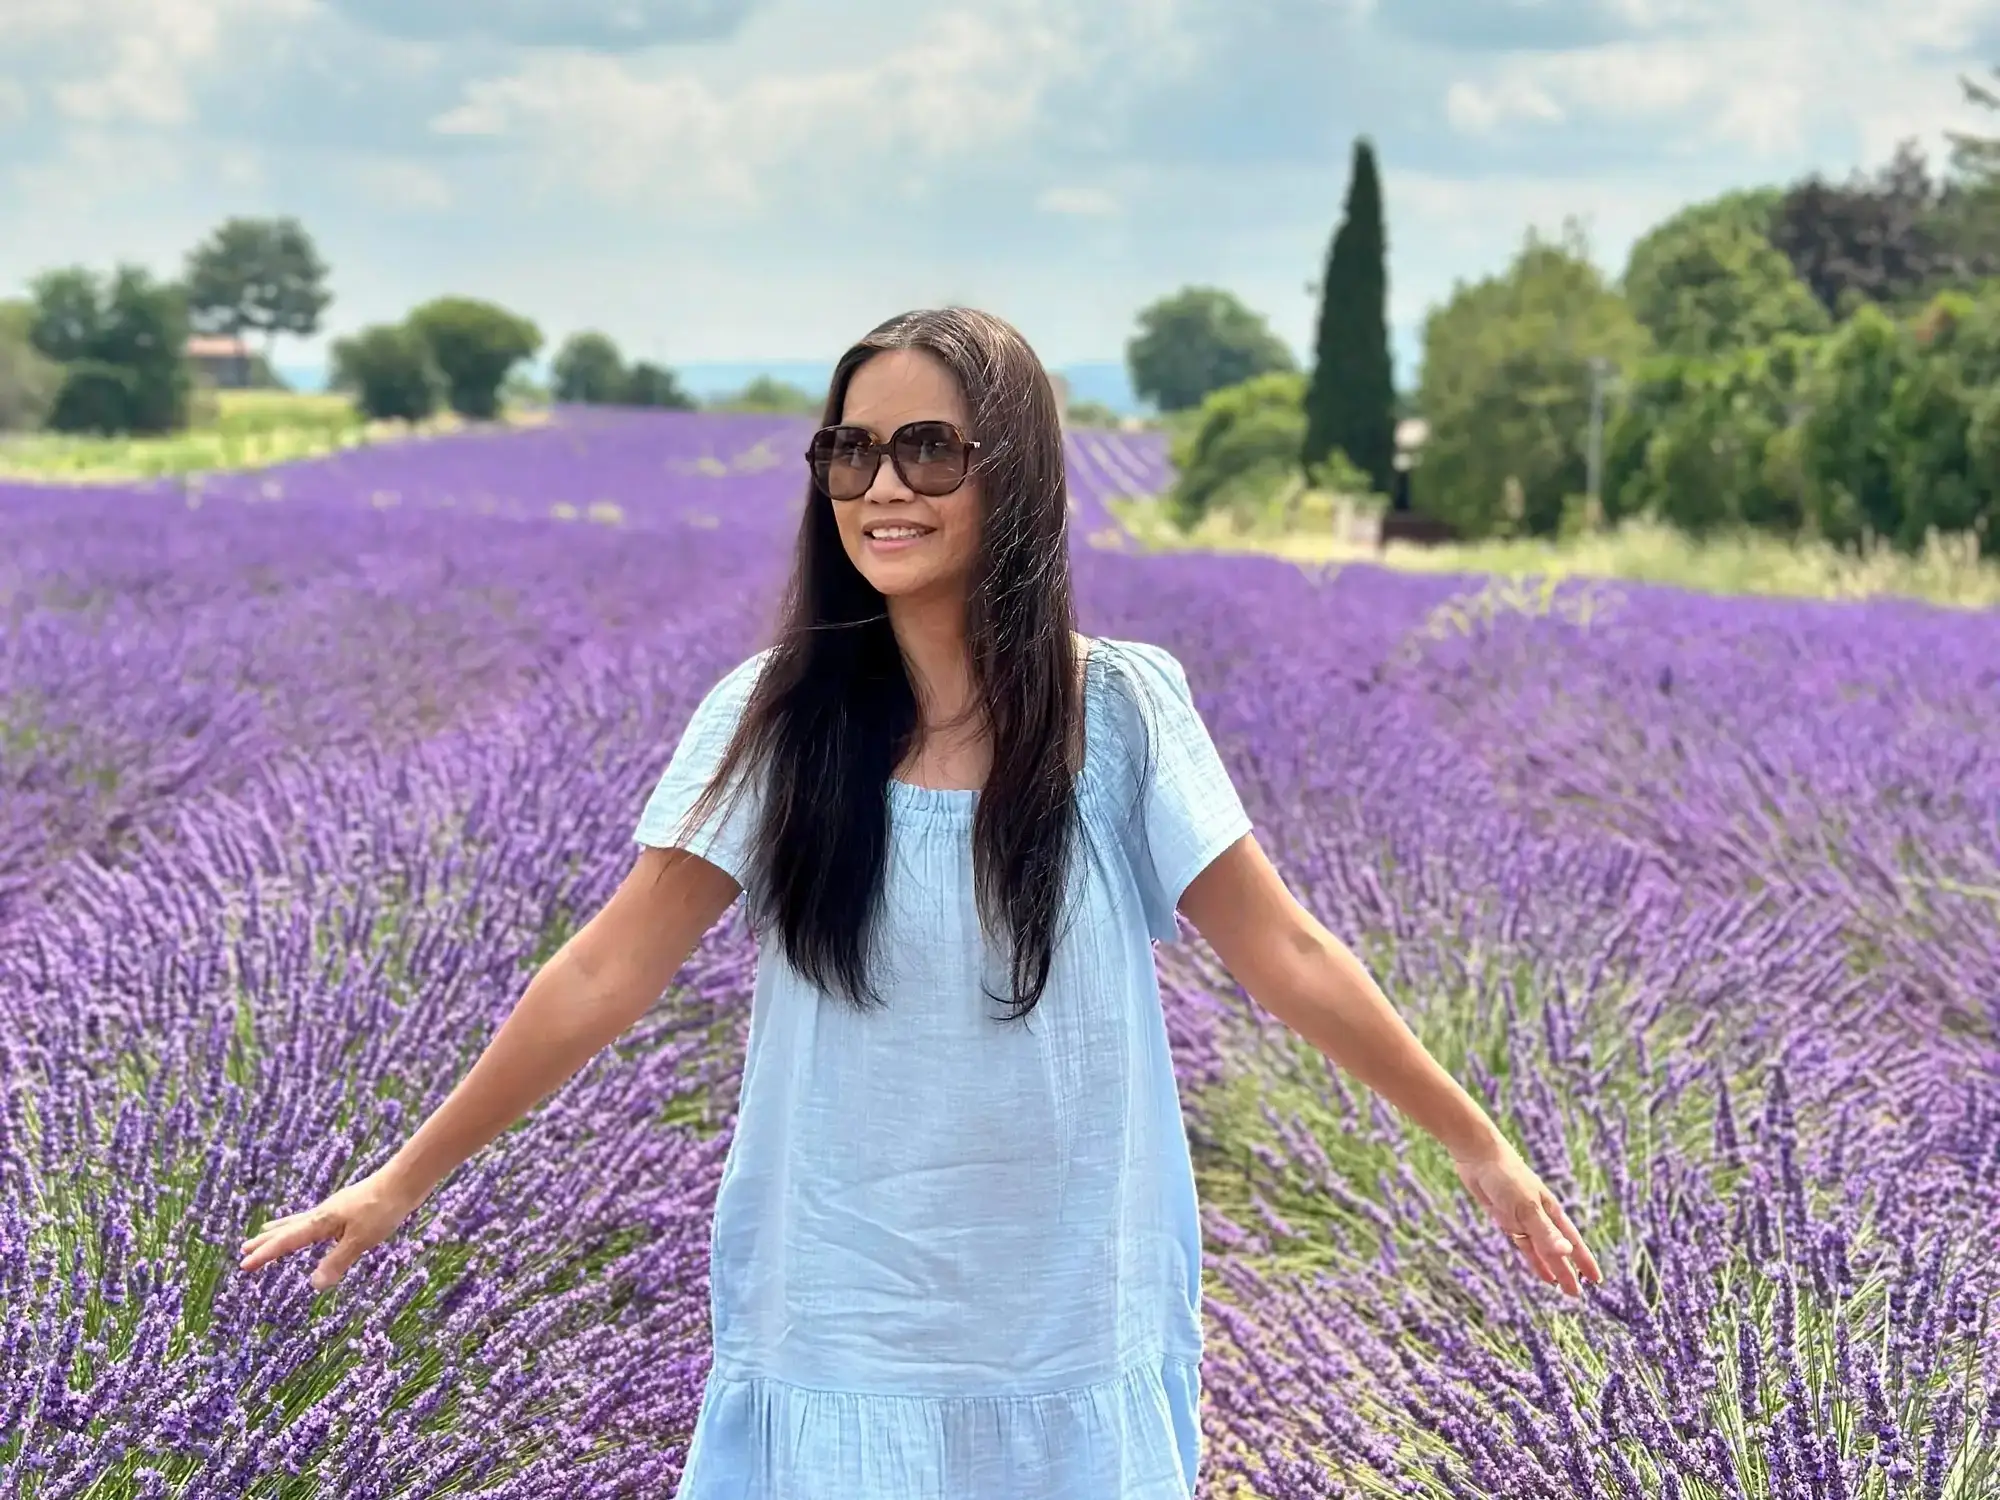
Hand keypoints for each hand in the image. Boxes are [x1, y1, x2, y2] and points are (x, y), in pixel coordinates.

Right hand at [238, 1167, 427, 1290]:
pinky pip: (316, 1219)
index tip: (243, 1265)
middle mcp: (324, 1213)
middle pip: (288, 1228)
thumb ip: (337, 1261)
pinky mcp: (349, 1207)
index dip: (265, 1255)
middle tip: (243, 1248)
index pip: (286, 1242)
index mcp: (321, 1222)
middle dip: (266, 1241)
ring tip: (265, 1232)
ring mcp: (336, 1209)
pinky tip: (313, 1226)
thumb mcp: (361, 1240)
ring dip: (282, 1230)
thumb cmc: (383, 1209)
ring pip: (301, 1221)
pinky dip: (304, 1224)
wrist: (405, 1180)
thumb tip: (313, 1285)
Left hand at [1450, 1138, 1601, 1297]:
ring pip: (1541, 1250)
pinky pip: (1523, 1244)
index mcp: (1551, 1212)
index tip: (1596, 1280)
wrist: (1478, 1157)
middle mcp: (1541, 1217)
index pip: (1572, 1242)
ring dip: (1550, 1267)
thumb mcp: (1526, 1208)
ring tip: (1560, 1287)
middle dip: (1567, 1270)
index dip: (1583, 1261)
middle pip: (1557, 1249)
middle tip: (1576, 1294)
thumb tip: (1566, 1253)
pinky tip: (1538, 1269)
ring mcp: (1523, 1219)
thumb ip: (1545, 1232)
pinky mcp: (1506, 1219)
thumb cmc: (1507, 1177)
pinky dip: (1531, 1258)